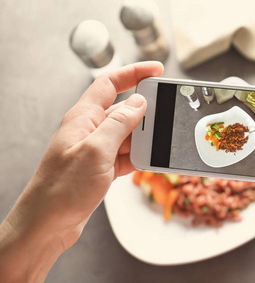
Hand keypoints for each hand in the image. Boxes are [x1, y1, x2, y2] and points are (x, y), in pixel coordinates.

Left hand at [0, 62, 163, 281]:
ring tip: (160, 144)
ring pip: (128, 135)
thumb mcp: (96, 151)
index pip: (109, 83)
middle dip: (146, 112)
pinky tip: (149, 161)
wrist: (47, 225)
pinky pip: (126, 155)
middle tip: (167, 115)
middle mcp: (90, 130)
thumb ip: (119, 123)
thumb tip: (139, 102)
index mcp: (83, 117)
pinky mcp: (101, 168)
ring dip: (144, 138)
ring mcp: (96, 150)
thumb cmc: (62, 188)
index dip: (133, 73)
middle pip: (123, 110)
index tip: (156, 70)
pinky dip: (138, 157)